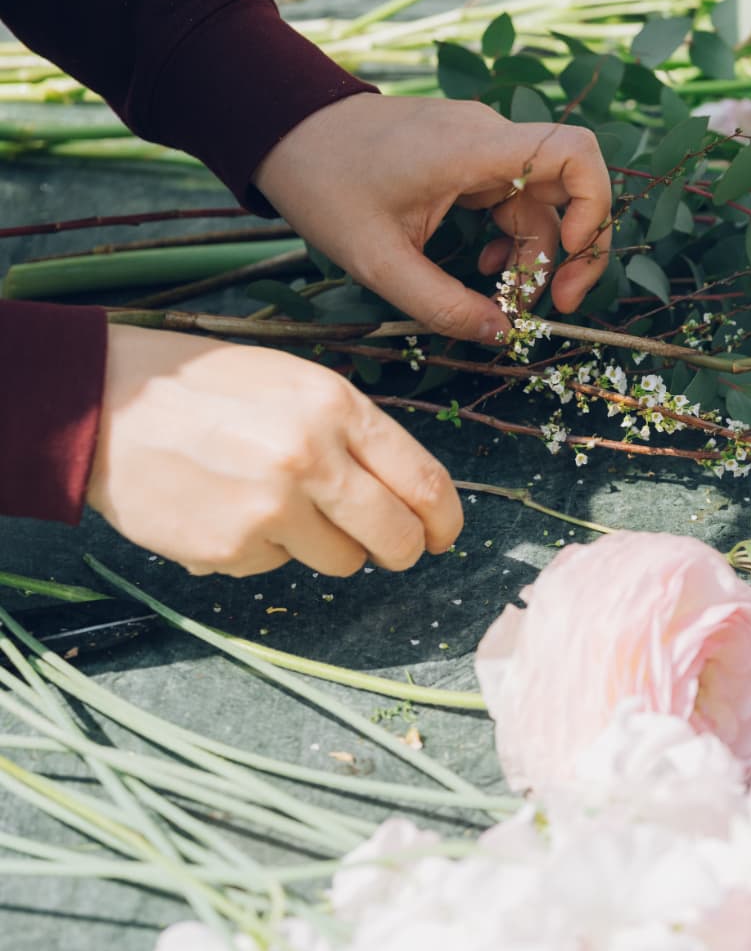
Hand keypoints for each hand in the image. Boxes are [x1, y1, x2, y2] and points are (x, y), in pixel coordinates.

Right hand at [86, 326, 461, 577]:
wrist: (104, 403)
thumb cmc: (208, 389)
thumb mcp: (297, 384)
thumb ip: (356, 434)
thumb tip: (413, 497)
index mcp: (337, 408)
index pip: (424, 482)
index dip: (446, 520)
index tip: (446, 534)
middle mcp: (311, 459)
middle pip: (397, 537)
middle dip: (403, 550)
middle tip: (392, 548)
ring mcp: (270, 509)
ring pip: (342, 561)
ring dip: (328, 547)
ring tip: (282, 507)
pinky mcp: (230, 548)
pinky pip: (276, 566)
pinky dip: (264, 549)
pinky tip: (229, 510)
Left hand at [254, 93, 612, 342]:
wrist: (283, 131)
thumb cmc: (324, 185)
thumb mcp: (378, 261)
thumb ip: (442, 304)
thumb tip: (502, 335)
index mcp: (474, 149)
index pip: (576, 154)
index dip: (593, 208)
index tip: (568, 257)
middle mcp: (491, 138)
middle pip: (570, 190)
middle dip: (571, 252)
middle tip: (554, 306)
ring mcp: (483, 145)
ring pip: (543, 203)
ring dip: (535, 255)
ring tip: (505, 297)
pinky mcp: (472, 156)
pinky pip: (516, 199)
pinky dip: (512, 238)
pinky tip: (484, 263)